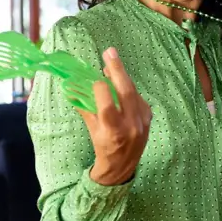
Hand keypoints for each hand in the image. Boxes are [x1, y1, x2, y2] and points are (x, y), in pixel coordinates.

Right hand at [76, 47, 151, 185]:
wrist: (123, 167)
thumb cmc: (103, 148)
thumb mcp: (92, 131)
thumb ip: (85, 109)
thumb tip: (72, 89)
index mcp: (114, 133)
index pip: (109, 108)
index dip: (102, 92)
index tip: (94, 79)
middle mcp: (132, 126)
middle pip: (126, 92)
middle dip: (117, 70)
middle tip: (109, 53)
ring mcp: (143, 121)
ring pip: (134, 92)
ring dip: (122, 76)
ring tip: (111, 61)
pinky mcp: (149, 117)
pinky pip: (138, 97)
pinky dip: (128, 87)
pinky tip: (120, 79)